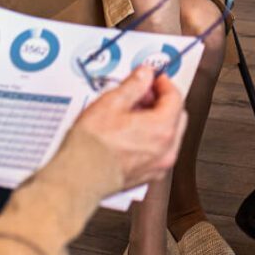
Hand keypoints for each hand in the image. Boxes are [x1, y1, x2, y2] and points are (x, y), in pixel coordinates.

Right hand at [74, 67, 187, 189]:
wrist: (78, 178)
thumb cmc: (92, 146)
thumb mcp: (112, 103)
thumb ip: (134, 85)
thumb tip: (144, 75)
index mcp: (162, 129)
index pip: (175, 97)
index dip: (164, 83)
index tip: (153, 78)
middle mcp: (166, 150)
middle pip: (176, 116)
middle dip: (162, 101)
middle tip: (143, 93)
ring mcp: (158, 166)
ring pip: (169, 135)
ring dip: (157, 121)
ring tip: (132, 114)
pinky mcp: (147, 176)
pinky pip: (158, 152)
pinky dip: (151, 139)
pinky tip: (130, 133)